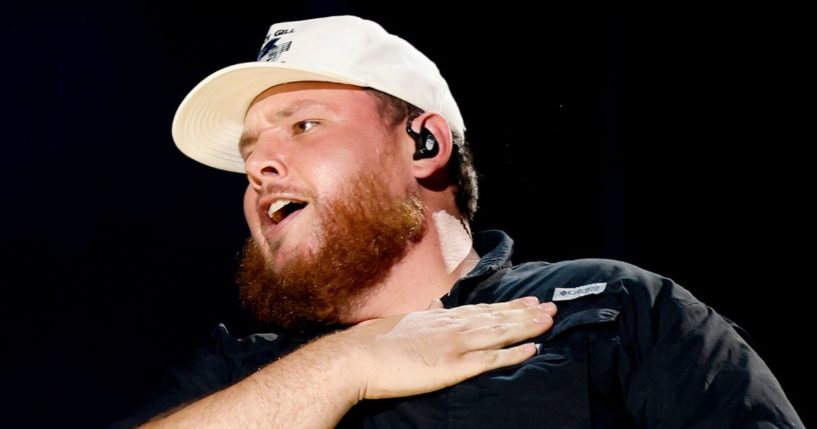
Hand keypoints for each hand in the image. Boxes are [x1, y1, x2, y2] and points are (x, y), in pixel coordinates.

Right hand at [337, 297, 556, 399]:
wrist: (357, 356)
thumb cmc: (373, 342)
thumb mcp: (404, 321)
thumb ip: (424, 317)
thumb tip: (432, 308)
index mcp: (440, 317)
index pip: (482, 309)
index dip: (508, 306)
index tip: (527, 302)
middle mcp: (452, 326)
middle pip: (497, 317)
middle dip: (526, 313)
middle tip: (551, 307)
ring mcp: (455, 344)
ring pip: (500, 333)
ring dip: (527, 327)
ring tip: (550, 321)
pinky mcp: (453, 366)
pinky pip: (490, 360)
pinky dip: (513, 354)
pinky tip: (532, 349)